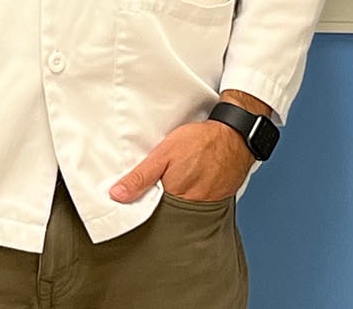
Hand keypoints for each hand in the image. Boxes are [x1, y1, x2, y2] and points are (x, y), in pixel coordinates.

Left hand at [110, 117, 253, 203]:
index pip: (149, 214)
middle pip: (166, 216)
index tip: (129, 205)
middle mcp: (190, 208)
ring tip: (170, 188)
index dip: (139, 209)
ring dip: (174, 205)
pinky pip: (198, 208)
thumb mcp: (164, 153)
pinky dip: (190, 201)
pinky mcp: (217, 203)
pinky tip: (187, 187)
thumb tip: (117, 195)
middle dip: (157, 209)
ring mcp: (205, 207)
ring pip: (182, 213)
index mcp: (173, 198)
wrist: (235, 136)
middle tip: (150, 195)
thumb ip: (141, 176)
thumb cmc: (200, 142)